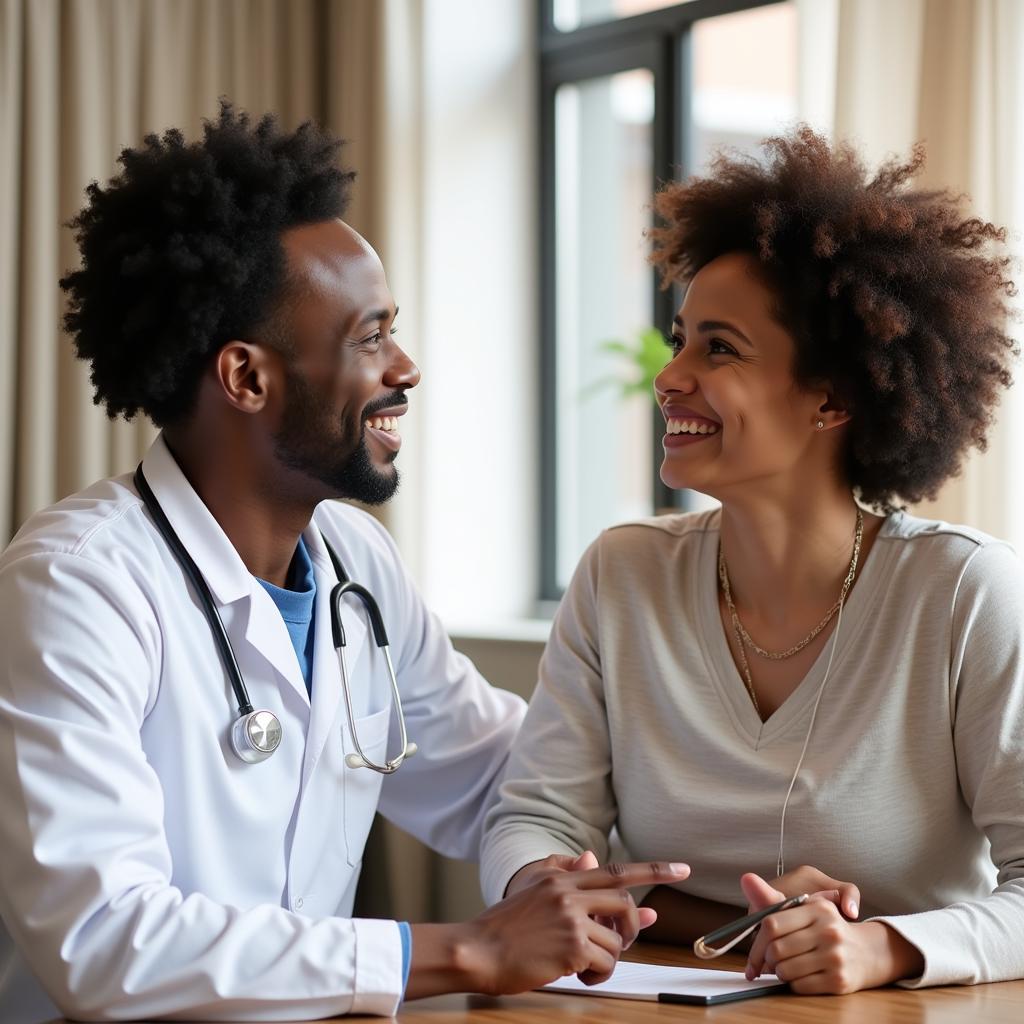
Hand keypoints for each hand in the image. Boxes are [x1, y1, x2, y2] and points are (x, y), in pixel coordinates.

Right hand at [465, 860, 689, 992]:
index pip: (615, 870)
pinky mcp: (572, 947)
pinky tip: (577, 974)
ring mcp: (572, 919)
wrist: (478, 950)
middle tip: (618, 941)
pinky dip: (598, 975)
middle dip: (633, 928)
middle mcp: (569, 892)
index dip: (653, 869)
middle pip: (625, 905)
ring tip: (581, 964)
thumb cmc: (504, 926)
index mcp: (561, 877)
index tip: (682, 868)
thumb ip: (564, 872)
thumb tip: (592, 858)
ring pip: (617, 942)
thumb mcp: (532, 889)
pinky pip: (606, 963)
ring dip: (606, 960)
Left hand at [742, 873, 923, 993]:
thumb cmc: (827, 929)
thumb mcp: (806, 910)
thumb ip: (773, 899)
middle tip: (768, 964)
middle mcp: (828, 930)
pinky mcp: (839, 980)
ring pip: (786, 970)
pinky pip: (800, 986)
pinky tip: (800, 978)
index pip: (772, 923)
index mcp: (817, 908)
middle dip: (766, 961)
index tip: (753, 955)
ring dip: (779, 974)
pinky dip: (793, 984)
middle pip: (776, 949)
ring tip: (785, 968)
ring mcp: (835, 956)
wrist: (868, 953)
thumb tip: (746, 879)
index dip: (757, 942)